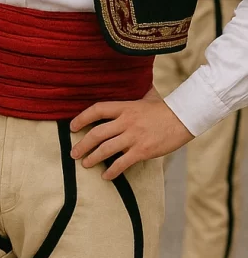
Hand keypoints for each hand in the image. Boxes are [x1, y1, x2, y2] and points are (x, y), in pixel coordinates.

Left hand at [70, 88, 193, 179]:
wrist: (185, 118)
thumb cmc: (166, 108)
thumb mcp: (147, 96)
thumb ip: (136, 93)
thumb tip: (134, 81)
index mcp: (125, 107)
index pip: (97, 110)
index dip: (82, 118)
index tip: (72, 127)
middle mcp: (126, 122)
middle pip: (97, 133)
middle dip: (82, 144)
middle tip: (73, 152)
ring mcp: (134, 137)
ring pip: (106, 149)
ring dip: (92, 158)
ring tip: (84, 164)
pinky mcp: (143, 151)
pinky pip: (122, 163)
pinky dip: (112, 171)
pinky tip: (106, 176)